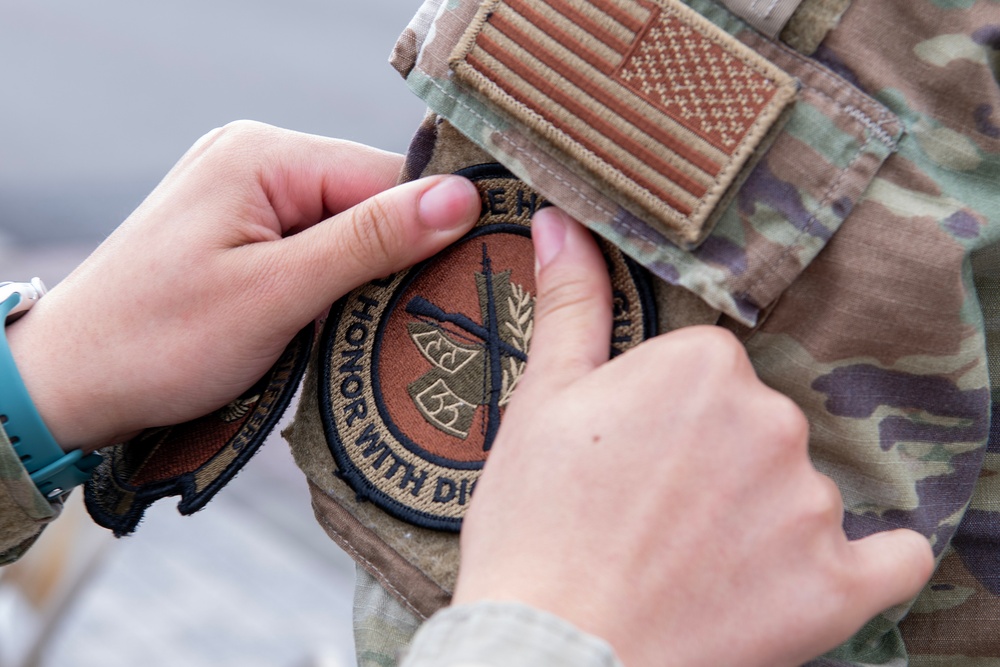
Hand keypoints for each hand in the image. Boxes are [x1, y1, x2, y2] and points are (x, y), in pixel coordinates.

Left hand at [6, 121, 479, 451]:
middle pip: (369, 202)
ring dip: (364, 282)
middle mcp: (257, 160)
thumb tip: (461, 196)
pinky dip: (333, 289)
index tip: (465, 285)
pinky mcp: (242, 234)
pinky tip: (335, 325)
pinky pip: (315, 249)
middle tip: (416, 323)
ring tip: (370, 332)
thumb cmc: (158, 340)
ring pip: (347, 231)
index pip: (386, 175)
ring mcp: (246, 197)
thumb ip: (369, 240)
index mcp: (264, 155)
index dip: (431, 229)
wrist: (70, 383)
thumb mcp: (275, 293)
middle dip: (395, 261)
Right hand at [453, 208, 933, 666]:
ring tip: (690, 563)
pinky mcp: (836, 586)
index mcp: (703, 366)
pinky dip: (867, 562)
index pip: (708, 371)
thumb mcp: (540, 402)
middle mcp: (771, 420)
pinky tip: (815, 571)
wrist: (553, 650)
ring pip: (800, 488)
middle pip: (757, 424)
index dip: (665, 415)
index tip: (631, 454)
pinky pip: (889, 559)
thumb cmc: (534, 526)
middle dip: (714, 459)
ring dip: (762, 517)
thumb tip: (560, 219)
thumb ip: (569, 304)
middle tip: (651, 512)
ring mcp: (810, 504)